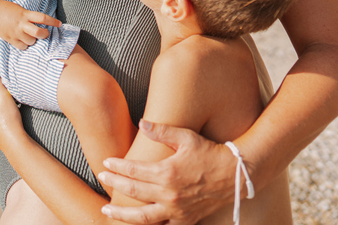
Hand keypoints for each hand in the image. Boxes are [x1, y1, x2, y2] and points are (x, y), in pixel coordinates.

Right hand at [0, 0, 60, 49]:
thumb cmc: (6, 9)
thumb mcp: (20, 9)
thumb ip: (29, 16)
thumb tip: (39, 23)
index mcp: (25, 14)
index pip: (43, 18)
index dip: (53, 22)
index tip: (59, 24)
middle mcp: (21, 24)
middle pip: (39, 33)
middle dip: (45, 34)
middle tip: (45, 33)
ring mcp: (16, 32)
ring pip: (31, 42)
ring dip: (34, 40)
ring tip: (31, 36)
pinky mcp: (10, 39)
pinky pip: (22, 47)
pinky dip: (25, 45)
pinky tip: (24, 41)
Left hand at [97, 121, 235, 224]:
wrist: (236, 175)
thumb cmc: (210, 153)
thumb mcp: (186, 137)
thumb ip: (161, 131)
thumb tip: (141, 123)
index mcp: (167, 173)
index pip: (134, 170)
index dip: (117, 166)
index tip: (106, 162)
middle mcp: (169, 195)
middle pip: (133, 191)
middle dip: (115, 183)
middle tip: (101, 178)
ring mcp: (177, 210)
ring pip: (143, 217)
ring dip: (122, 214)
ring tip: (107, 210)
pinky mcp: (186, 219)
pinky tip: (136, 223)